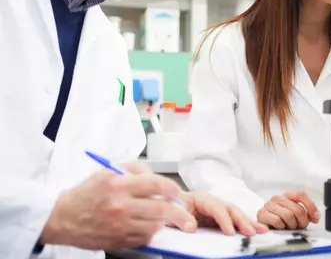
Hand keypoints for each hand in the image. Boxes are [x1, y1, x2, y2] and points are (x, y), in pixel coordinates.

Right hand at [40, 163, 196, 249]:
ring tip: (164, 218)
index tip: (179, 193)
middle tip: (189, 220)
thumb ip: (135, 169)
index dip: (173, 189)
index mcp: (119, 185)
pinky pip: (144, 238)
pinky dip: (151, 232)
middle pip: (161, 210)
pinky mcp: (118, 240)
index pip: (156, 184)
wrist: (63, 217)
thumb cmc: (87, 192)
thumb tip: (156, 176)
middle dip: (180, 215)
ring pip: (155, 226)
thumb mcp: (108, 171)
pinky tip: (148, 226)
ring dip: (164, 223)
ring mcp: (119, 225)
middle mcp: (120, 205)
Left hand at [174, 192, 267, 235]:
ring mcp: (216, 210)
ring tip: (261, 230)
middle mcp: (211, 202)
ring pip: (235, 214)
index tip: (229, 232)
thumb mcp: (168, 213)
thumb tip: (191, 226)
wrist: (164, 209)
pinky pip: (234, 220)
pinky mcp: (219, 219)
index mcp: (199, 198)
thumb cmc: (167, 210)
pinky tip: (257, 229)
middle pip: (229, 208)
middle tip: (250, 232)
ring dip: (248, 222)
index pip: (215, 207)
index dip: (223, 219)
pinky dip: (246, 225)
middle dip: (241, 220)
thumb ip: (178, 218)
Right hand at [257, 191, 319, 229]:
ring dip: (291, 225)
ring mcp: (269, 205)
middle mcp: (278, 198)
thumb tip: (316, 216)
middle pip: (298, 209)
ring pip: (288, 215)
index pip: (301, 195)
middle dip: (302, 221)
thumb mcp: (295, 214)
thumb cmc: (281, 219)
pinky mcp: (262, 214)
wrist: (264, 223)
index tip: (315, 218)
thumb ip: (307, 213)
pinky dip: (281, 226)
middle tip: (299, 226)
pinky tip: (280, 227)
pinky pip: (278, 221)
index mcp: (287, 196)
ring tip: (288, 227)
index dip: (311, 207)